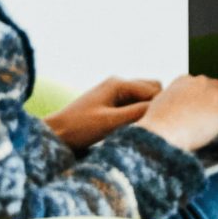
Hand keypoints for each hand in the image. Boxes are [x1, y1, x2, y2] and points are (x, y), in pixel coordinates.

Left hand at [42, 75, 161, 149]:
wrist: (54, 134)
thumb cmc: (78, 128)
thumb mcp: (110, 122)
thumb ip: (137, 113)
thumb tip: (163, 109)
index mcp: (118, 84)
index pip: (153, 90)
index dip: (159, 107)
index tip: (158, 124)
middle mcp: (118, 84)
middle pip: (152, 89)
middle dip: (155, 106)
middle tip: (149, 125)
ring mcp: (114, 94)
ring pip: (144, 98)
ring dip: (146, 111)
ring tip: (138, 128)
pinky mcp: (111, 105)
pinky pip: (134, 106)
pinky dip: (137, 115)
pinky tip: (130, 129)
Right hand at [135, 74, 217, 152]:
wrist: (159, 134)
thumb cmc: (156, 127)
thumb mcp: (160, 104)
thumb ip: (172, 101)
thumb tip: (177, 110)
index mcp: (186, 81)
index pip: (207, 84)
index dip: (210, 97)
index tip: (208, 108)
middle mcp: (203, 84)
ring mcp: (215, 96)